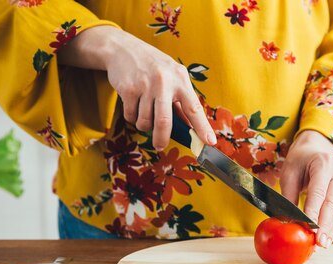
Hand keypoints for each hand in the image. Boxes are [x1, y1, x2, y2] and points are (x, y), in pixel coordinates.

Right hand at [58, 26, 215, 149]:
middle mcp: (164, 81)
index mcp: (180, 79)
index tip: (210, 142)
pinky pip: (131, 116)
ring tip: (144, 115)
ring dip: (144, 125)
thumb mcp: (172, 77)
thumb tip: (190, 127)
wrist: (123, 48)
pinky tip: (133, 105)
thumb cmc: (153, 66)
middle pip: (165, 121)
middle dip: (162, 138)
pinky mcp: (128, 88)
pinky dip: (132, 117)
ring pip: (145, 121)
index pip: (194, 108)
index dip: (202, 127)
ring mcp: (145, 85)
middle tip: (160, 146)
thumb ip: (181, 101)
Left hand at [280, 130, 332, 247]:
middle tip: (318, 244)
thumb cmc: (300, 160)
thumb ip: (289, 196)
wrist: (316, 149)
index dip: (314, 212)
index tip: (309, 230)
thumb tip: (287, 221)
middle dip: (324, 226)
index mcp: (323, 163)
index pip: (318, 192)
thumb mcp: (289, 173)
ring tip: (322, 245)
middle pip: (332, 203)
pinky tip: (327, 238)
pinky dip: (332, 225)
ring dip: (330, 229)